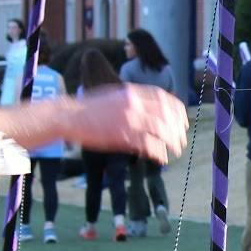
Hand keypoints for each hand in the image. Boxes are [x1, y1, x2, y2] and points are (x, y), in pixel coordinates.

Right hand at [59, 86, 188, 163]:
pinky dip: (159, 153)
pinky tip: (162, 158)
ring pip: (162, 130)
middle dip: (178, 129)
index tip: (183, 120)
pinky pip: (149, 145)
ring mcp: (129, 120)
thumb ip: (133, 100)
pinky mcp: (123, 136)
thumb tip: (151, 108)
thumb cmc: (88, 108)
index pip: (164, 98)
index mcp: (131, 92)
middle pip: (167, 115)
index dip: (177, 110)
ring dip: (173, 142)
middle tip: (181, 139)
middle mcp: (133, 104)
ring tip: (176, 150)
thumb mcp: (113, 95)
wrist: (68, 116)